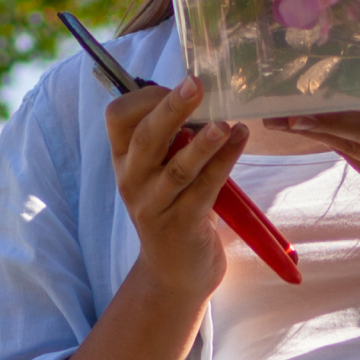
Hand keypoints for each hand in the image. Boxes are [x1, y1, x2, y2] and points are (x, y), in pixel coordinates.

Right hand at [105, 75, 247, 302]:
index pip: (118, 118)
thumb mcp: (161, 172)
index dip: (147, 98)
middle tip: (195, 85)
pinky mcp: (183, 225)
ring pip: (178, 168)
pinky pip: (206, 189)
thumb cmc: (173, 210)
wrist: (175, 273)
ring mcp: (156, 206)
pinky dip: (225, 162)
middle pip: (146, 138)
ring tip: (225, 123)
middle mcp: (133, 182)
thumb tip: (196, 92)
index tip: (178, 88)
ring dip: (204, 143)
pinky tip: (240, 139)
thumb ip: (170, 139)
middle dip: (171, 109)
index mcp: (124, 161)